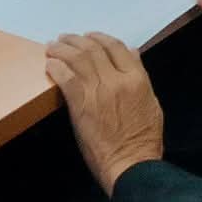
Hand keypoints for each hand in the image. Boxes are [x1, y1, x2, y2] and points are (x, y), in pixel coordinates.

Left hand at [45, 32, 164, 194]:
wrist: (131, 165)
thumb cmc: (144, 140)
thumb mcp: (151, 103)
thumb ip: (140, 76)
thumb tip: (132, 52)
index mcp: (136, 78)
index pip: (116, 47)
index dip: (100, 37)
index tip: (89, 36)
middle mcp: (116, 79)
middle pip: (93, 48)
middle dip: (76, 40)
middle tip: (64, 38)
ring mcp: (98, 90)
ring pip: (77, 58)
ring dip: (62, 49)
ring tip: (52, 46)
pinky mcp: (81, 104)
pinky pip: (65, 77)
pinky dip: (56, 67)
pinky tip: (49, 64)